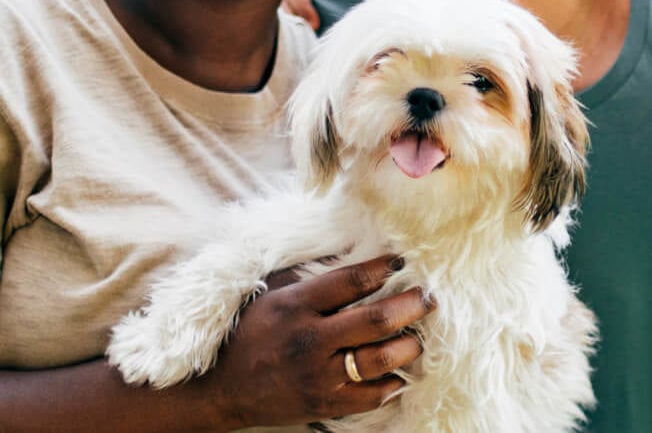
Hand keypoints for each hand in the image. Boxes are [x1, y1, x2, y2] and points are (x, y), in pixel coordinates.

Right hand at [202, 254, 431, 429]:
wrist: (221, 388)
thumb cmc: (251, 329)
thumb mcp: (275, 290)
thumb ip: (312, 272)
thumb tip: (354, 247)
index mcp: (297, 305)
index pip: (352, 281)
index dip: (382, 268)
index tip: (402, 262)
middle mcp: (310, 340)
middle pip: (375, 320)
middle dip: (410, 306)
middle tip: (430, 297)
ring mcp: (317, 376)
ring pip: (378, 360)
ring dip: (408, 346)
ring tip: (419, 335)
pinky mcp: (322, 405)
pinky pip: (369, 397)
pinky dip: (391, 384)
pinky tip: (401, 371)